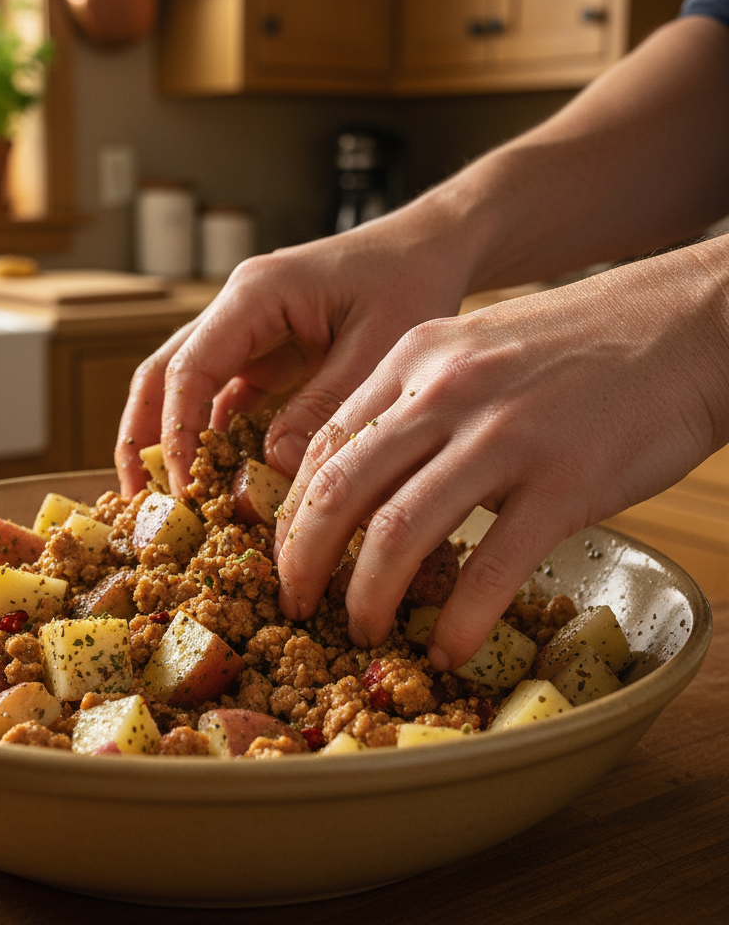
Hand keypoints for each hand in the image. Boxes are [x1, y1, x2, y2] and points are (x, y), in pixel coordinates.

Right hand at [115, 212, 473, 495]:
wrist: (429, 249)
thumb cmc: (408, 280)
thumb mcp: (378, 346)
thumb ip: (326, 404)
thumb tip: (275, 465)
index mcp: (256, 295)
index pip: (191, 367)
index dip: (175, 430)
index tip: (179, 486)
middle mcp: (238, 311)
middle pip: (164, 374)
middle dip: (143, 437)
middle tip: (136, 499)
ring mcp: (248, 334)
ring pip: (187, 389)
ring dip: (171, 440)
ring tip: (165, 500)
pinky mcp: (267, 356)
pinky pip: (225, 400)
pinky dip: (214, 439)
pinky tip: (216, 481)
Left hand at [274, 238, 728, 669]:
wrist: (687, 325)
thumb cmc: (576, 347)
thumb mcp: (474, 349)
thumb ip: (416, 404)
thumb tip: (368, 482)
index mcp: (414, 358)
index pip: (323, 444)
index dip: (291, 510)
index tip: (285, 554)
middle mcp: (445, 391)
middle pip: (338, 490)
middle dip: (302, 560)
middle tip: (295, 604)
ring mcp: (504, 434)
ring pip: (396, 531)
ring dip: (367, 597)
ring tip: (363, 631)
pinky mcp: (564, 481)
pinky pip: (490, 568)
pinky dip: (458, 620)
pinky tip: (448, 647)